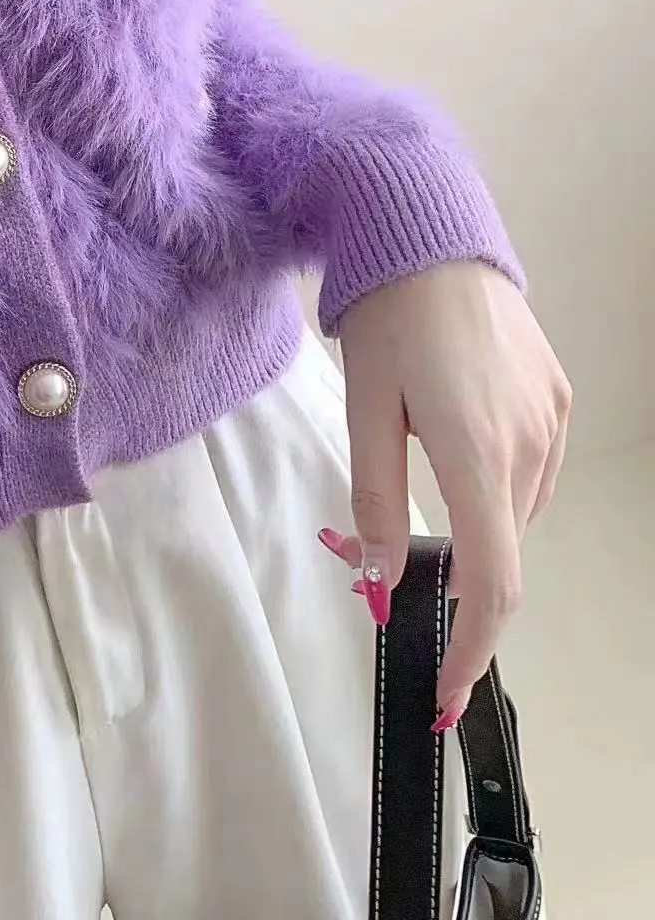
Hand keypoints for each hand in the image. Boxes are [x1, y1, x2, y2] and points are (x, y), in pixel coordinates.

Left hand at [318, 260, 570, 730]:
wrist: (430, 233)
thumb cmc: (387, 316)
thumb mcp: (363, 407)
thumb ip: (376, 499)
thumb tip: (386, 579)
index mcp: (477, 451)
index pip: (494, 581)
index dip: (474, 647)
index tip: (448, 688)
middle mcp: (529, 443)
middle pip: (501, 550)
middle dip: (455, 582)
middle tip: (393, 570)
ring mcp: (552, 419)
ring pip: (516, 511)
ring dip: (476, 529)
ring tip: (417, 488)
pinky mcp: (558, 397)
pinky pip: (533, 471)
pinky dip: (497, 489)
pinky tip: (458, 455)